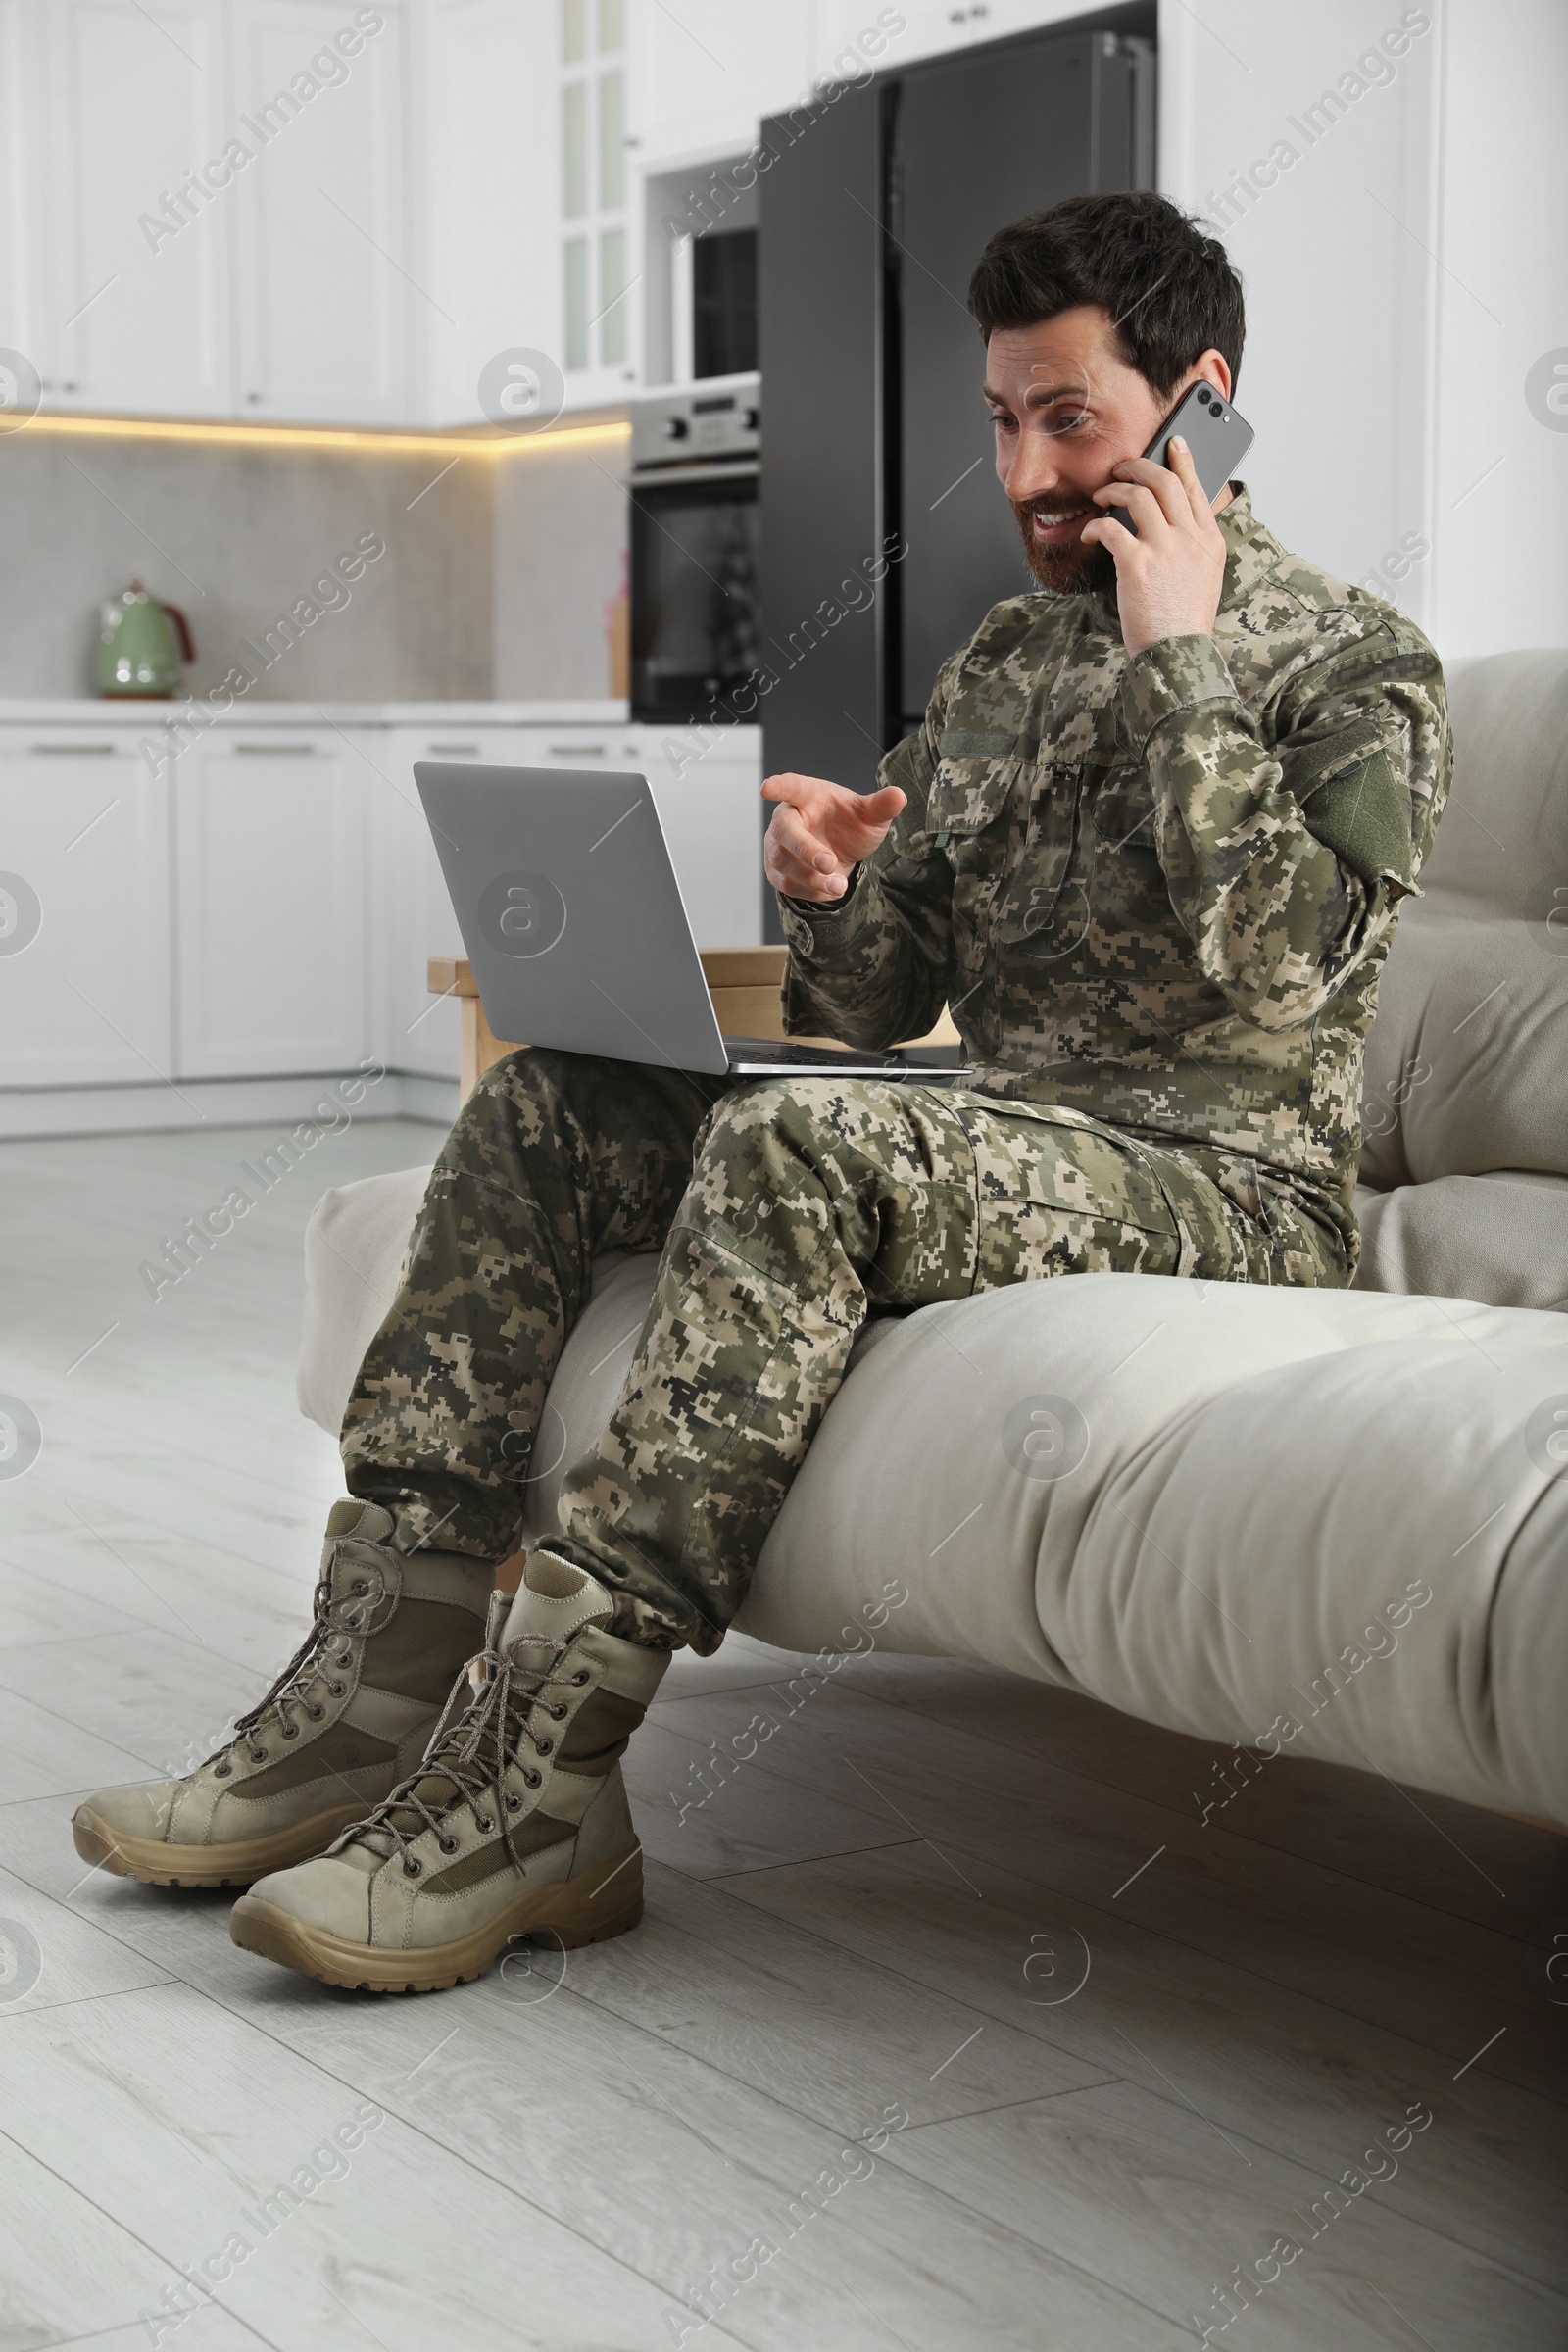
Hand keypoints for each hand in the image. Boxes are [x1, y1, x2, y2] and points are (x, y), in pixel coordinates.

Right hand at [762, 773, 906, 902]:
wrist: (841, 851)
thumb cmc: (850, 824)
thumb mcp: (870, 815)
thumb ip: (882, 806)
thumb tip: (899, 795)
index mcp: (807, 795)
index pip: (791, 787)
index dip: (779, 787)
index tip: (767, 788)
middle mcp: (786, 818)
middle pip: (784, 831)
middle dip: (806, 849)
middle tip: (830, 863)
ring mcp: (776, 845)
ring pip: (783, 862)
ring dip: (811, 878)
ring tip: (840, 885)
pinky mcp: (776, 870)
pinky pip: (787, 884)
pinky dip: (811, 890)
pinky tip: (831, 889)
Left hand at [1080, 435, 1227, 657]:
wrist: (1176, 653)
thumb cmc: (1183, 620)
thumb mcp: (1205, 576)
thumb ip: (1195, 544)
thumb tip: (1176, 519)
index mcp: (1210, 541)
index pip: (1197, 487)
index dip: (1182, 461)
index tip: (1172, 443)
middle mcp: (1190, 539)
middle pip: (1165, 482)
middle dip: (1139, 466)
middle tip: (1121, 469)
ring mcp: (1165, 550)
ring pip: (1137, 496)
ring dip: (1114, 490)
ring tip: (1101, 498)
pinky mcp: (1137, 565)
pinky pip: (1111, 528)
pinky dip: (1095, 526)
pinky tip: (1089, 534)